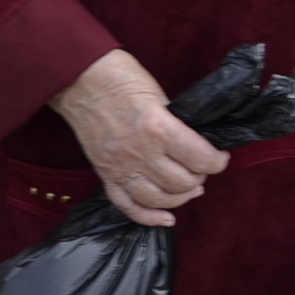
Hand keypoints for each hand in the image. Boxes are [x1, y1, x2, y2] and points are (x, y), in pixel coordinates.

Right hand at [50, 50, 228, 227]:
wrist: (76, 77)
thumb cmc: (118, 77)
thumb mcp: (158, 94)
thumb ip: (175, 125)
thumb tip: (193, 147)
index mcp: (158, 128)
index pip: (202, 160)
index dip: (218, 160)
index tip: (218, 155)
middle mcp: (140, 152)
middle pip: (183, 183)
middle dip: (199, 177)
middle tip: (198, 165)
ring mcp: (119, 165)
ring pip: (159, 199)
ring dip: (180, 197)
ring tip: (186, 186)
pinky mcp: (104, 172)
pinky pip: (127, 205)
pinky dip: (148, 217)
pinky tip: (166, 217)